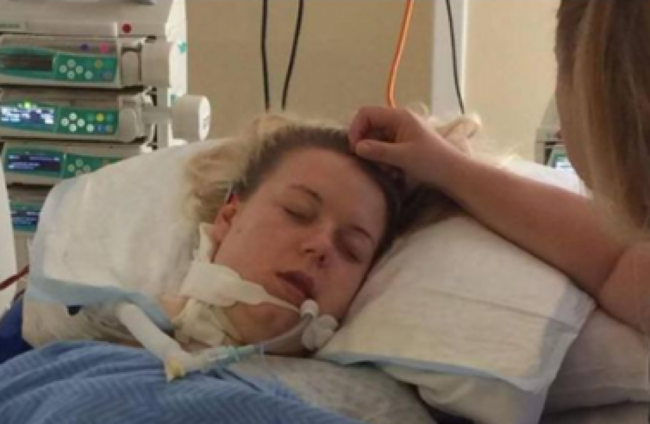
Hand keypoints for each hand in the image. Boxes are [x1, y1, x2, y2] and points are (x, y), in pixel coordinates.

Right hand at [349, 106, 466, 188]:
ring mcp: (401, 132)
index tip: (356, 149)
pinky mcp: (404, 144)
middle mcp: (399, 121)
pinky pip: (385, 148)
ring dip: (376, 156)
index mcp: (399, 116)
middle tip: (371, 163)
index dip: (356, 129)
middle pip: (370, 127)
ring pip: (376, 140)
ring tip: (387, 170)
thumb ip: (378, 150)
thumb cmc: (431, 162)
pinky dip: (384, 160)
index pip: (366, 113)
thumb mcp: (402, 157)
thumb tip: (357, 147)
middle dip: (367, 145)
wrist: (454, 173)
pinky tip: (393, 172)